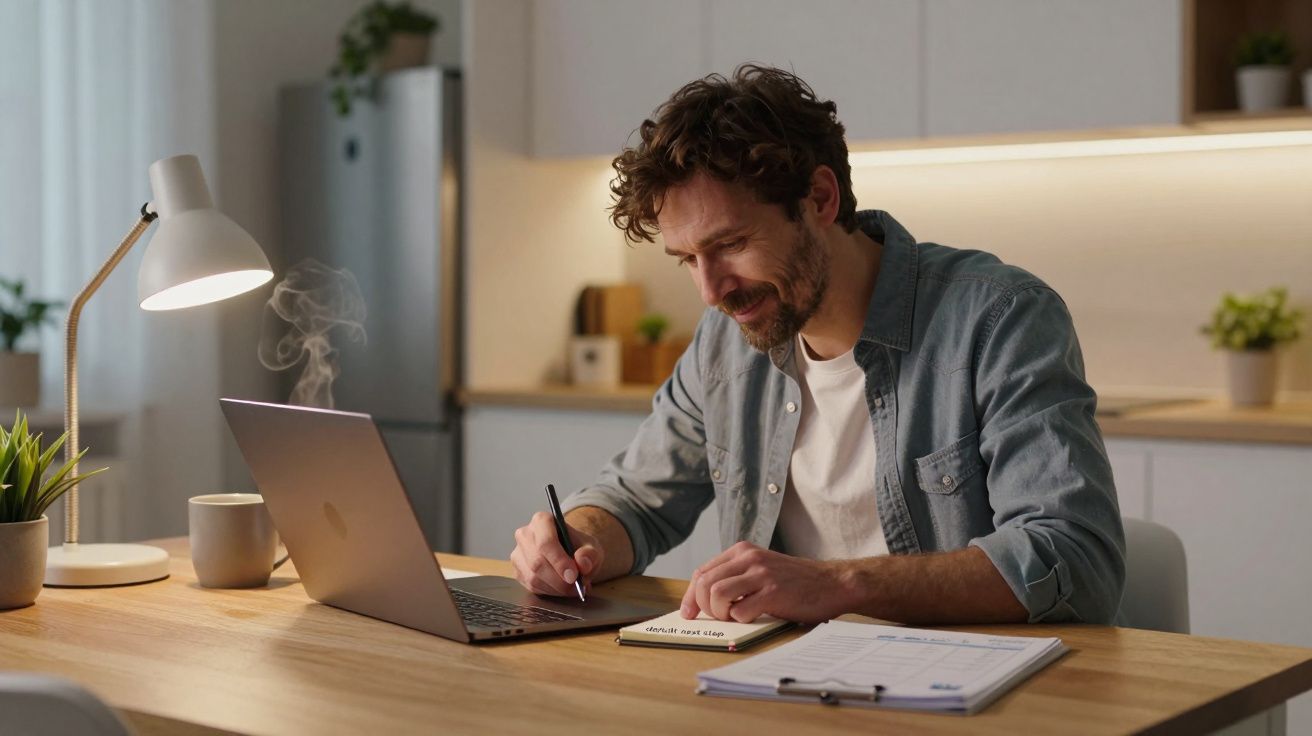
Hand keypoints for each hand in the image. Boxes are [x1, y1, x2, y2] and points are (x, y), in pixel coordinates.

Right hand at [510, 511, 603, 596]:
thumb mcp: (591, 547)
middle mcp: (525, 534)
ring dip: (556, 588)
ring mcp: (518, 553)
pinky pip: (531, 587)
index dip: (559, 561)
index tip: (573, 576)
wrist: (571, 554)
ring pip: (533, 577)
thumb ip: (589, 554)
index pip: (545, 542)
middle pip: (537, 562)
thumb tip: (583, 564)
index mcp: (542, 521)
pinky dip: (549, 591)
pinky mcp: (517, 570)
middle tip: (576, 587)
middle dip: (559, 580)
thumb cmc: (579, 548)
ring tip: (572, 588)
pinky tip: (560, 588)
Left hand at [680, 542, 851, 623]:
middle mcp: (749, 558)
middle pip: (704, 584)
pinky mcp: (774, 592)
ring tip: (735, 617)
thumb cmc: (795, 582)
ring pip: (716, 595)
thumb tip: (701, 599)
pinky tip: (754, 617)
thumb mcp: (760, 569)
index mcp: (742, 550)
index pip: (702, 572)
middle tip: (717, 618)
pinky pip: (740, 611)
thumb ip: (735, 576)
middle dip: (702, 607)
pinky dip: (741, 620)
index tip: (688, 613)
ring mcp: (761, 574)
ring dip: (720, 614)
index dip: (689, 596)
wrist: (832, 583)